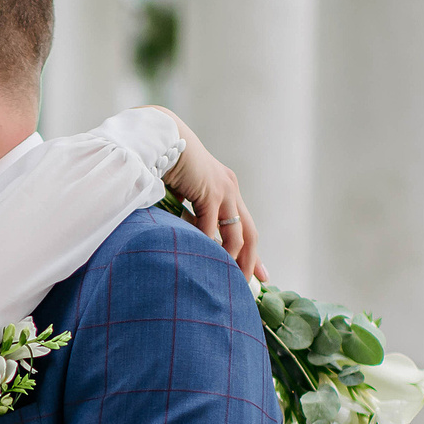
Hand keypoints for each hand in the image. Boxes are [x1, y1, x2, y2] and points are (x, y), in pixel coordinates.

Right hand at [144, 108, 263, 280]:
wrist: (161, 138)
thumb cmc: (165, 163)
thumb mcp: (184, 194)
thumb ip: (191, 214)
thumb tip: (190, 239)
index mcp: (226, 189)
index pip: (245, 226)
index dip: (253, 253)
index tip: (262, 276)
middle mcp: (231, 190)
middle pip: (249, 234)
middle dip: (251, 262)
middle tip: (248, 286)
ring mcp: (224, 190)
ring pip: (235, 235)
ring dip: (230, 260)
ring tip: (222, 278)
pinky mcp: (211, 191)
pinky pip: (211, 227)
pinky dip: (206, 245)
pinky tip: (200, 258)